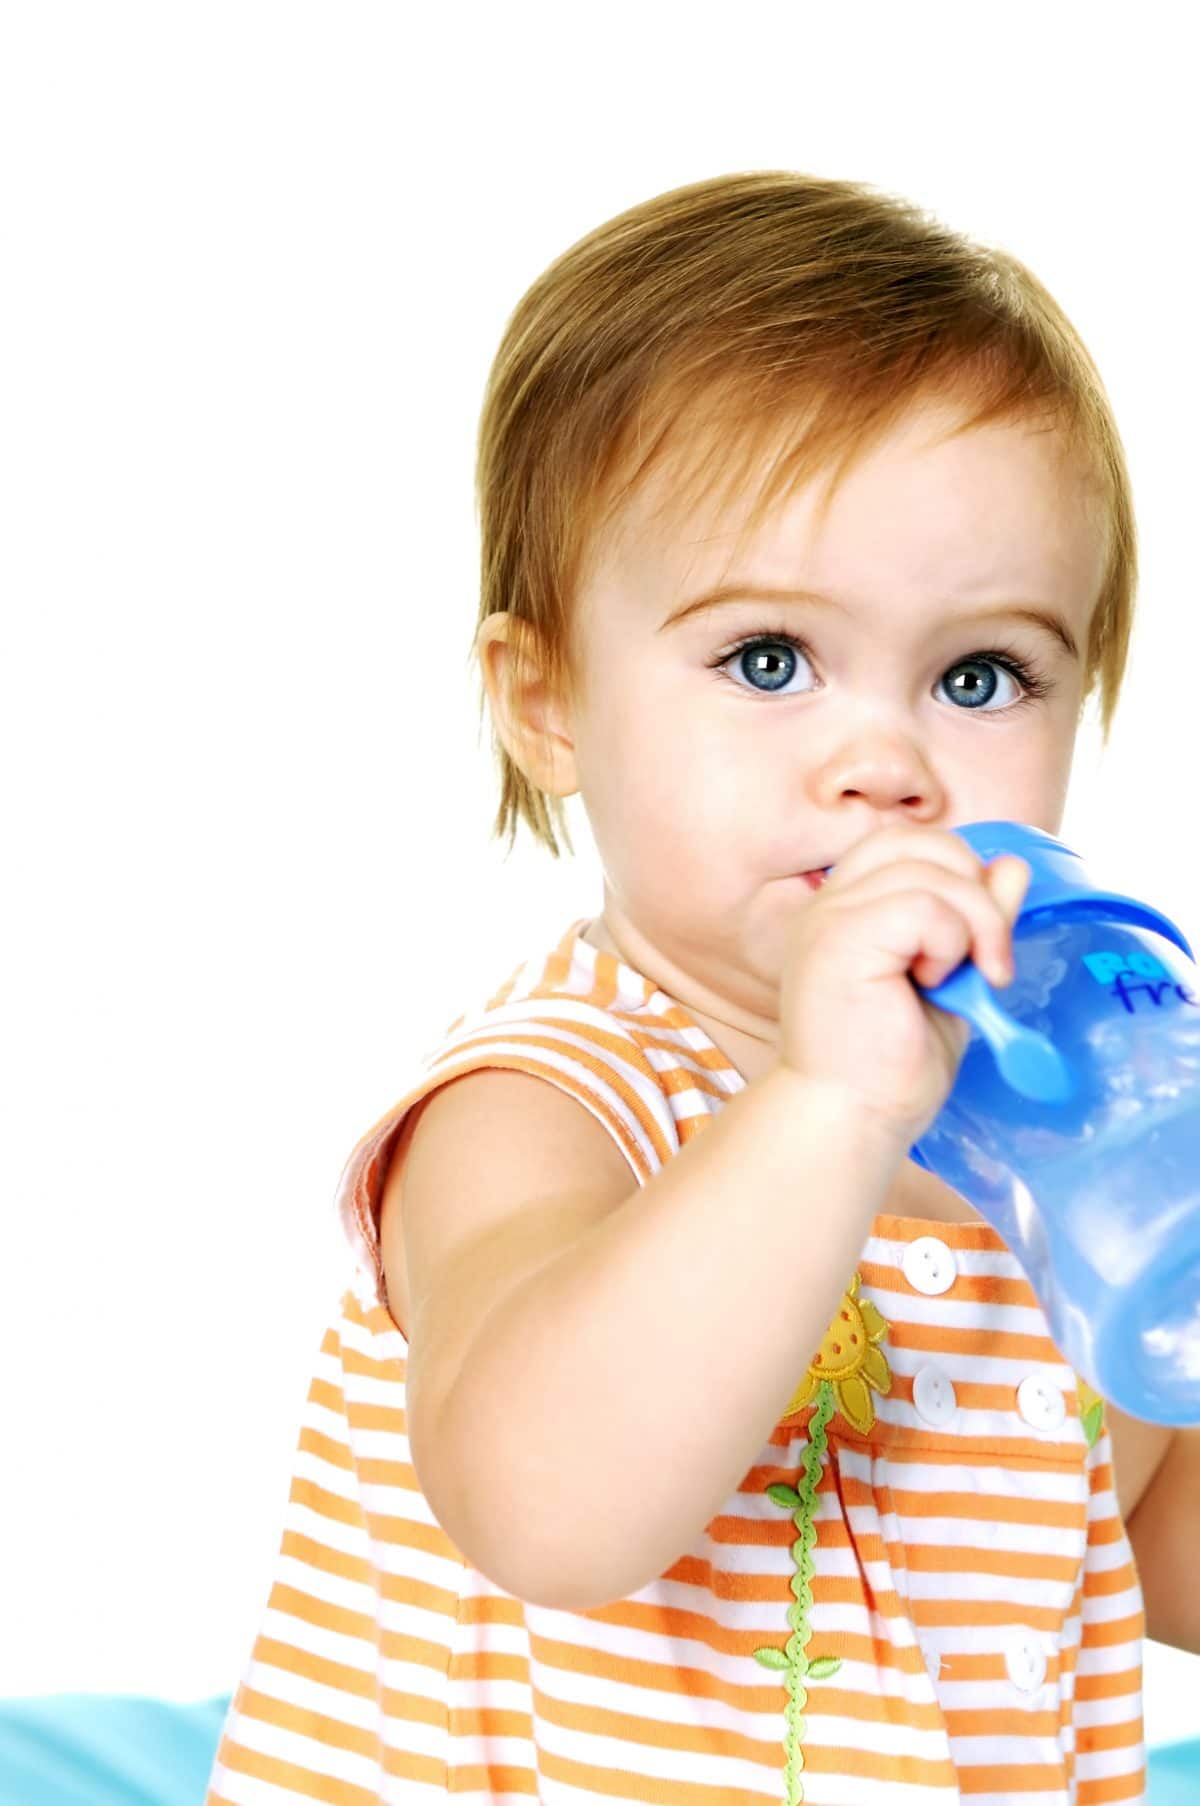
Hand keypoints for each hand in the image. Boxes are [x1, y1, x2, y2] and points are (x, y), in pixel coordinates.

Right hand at [777, 824, 1031, 1145]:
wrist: (852, 1118)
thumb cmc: (891, 1064)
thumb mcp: (951, 978)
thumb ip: (975, 921)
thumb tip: (1010, 866)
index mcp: (848, 906)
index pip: (910, 842)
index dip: (960, 873)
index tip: (981, 942)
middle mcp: (831, 901)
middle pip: (923, 841)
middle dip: (976, 892)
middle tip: (988, 963)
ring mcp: (830, 916)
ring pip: (932, 870)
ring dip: (974, 925)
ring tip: (964, 982)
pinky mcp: (840, 940)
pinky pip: (923, 906)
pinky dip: (951, 941)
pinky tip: (936, 984)